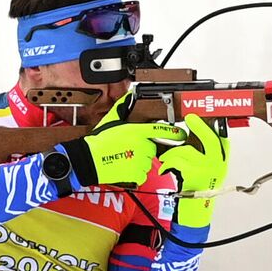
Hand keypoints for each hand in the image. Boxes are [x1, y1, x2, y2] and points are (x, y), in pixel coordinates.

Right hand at [58, 93, 185, 189]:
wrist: (89, 160)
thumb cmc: (99, 141)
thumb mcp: (111, 120)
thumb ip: (122, 107)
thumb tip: (128, 96)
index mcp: (137, 131)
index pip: (160, 131)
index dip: (174, 133)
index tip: (182, 135)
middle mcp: (141, 146)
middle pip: (151, 148)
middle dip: (143, 149)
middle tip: (128, 149)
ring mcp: (140, 161)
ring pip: (146, 162)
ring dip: (138, 161)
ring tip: (123, 158)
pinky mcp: (137, 174)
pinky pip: (141, 174)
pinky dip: (134, 173)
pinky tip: (123, 167)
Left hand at [150, 114, 229, 227]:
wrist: (196, 214)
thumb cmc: (198, 191)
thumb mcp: (206, 171)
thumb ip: (203, 154)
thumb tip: (193, 134)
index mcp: (222, 163)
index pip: (220, 140)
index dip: (210, 127)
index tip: (200, 118)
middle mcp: (219, 166)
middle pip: (211, 140)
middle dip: (199, 126)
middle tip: (190, 118)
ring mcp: (208, 170)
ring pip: (187, 151)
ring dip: (172, 153)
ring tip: (167, 159)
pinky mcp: (194, 176)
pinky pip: (178, 161)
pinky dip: (168, 163)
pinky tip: (165, 168)